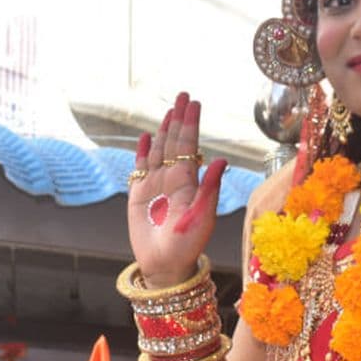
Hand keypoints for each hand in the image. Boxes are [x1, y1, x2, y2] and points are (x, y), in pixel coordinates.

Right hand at [127, 91, 226, 287]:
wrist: (165, 265)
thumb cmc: (188, 245)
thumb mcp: (203, 217)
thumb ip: (210, 188)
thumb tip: (222, 160)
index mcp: (189, 182)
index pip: (190, 146)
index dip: (191, 124)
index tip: (194, 102)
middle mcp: (173, 179)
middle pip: (175, 143)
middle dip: (179, 119)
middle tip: (183, 95)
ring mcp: (155, 185)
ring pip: (158, 151)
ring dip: (162, 131)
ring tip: (168, 111)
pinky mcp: (138, 195)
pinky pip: (140, 168)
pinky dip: (141, 152)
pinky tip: (144, 137)